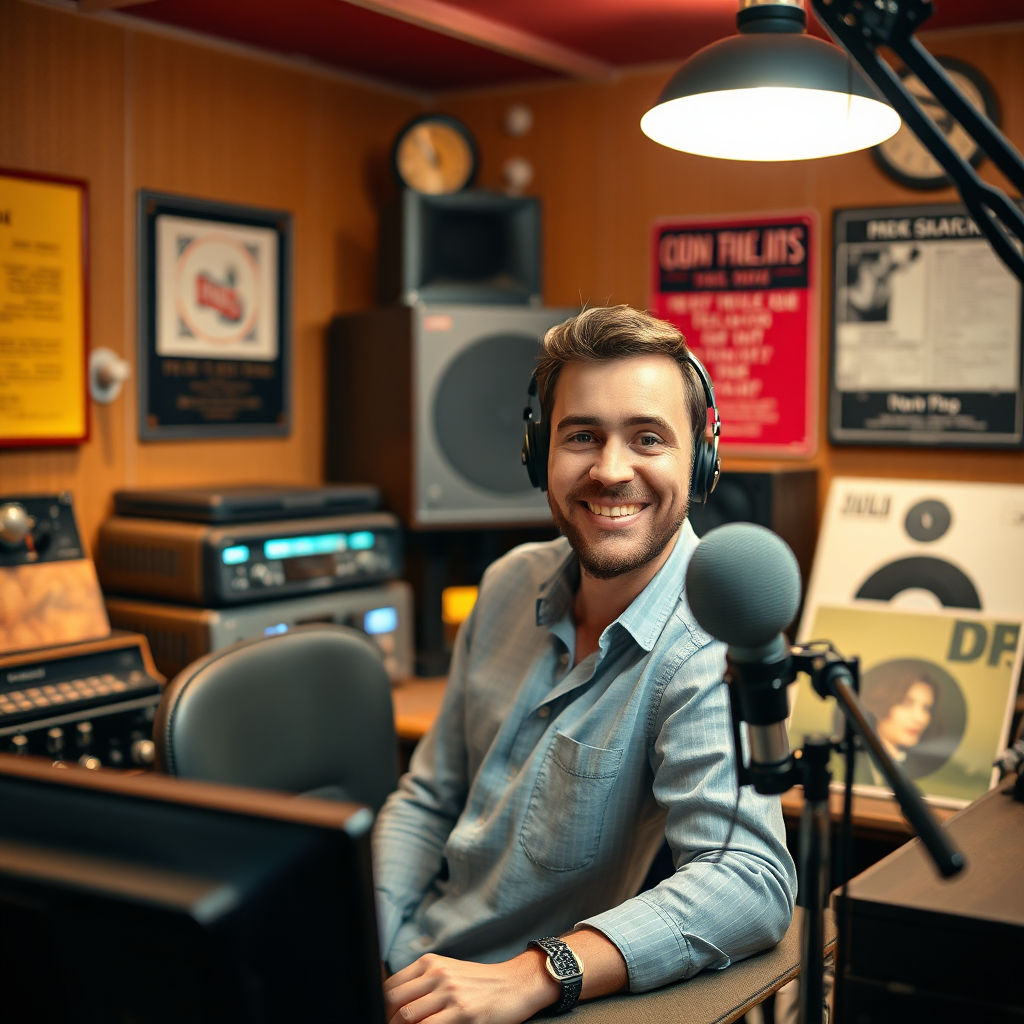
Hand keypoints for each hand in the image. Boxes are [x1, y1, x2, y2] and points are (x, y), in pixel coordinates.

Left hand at [383, 948, 558, 1023]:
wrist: (516, 984)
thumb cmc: (481, 982)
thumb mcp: (449, 971)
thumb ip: (424, 982)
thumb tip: (396, 1005)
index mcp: (431, 962)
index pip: (391, 985)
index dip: (382, 1007)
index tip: (384, 1017)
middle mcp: (438, 974)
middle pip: (395, 1001)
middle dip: (388, 1020)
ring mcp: (450, 994)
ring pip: (407, 1017)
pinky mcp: (463, 1014)